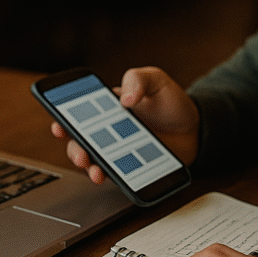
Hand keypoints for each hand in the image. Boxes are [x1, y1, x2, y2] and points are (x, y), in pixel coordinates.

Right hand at [50, 66, 199, 184]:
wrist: (197, 130)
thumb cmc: (173, 102)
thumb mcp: (156, 80)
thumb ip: (138, 79)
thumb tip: (124, 98)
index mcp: (108, 106)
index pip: (79, 112)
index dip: (63, 118)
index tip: (60, 125)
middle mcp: (108, 130)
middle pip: (80, 140)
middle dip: (74, 148)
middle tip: (80, 154)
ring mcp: (118, 150)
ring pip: (93, 160)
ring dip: (88, 167)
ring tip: (94, 170)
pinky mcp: (130, 167)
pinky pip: (115, 174)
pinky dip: (110, 177)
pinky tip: (111, 177)